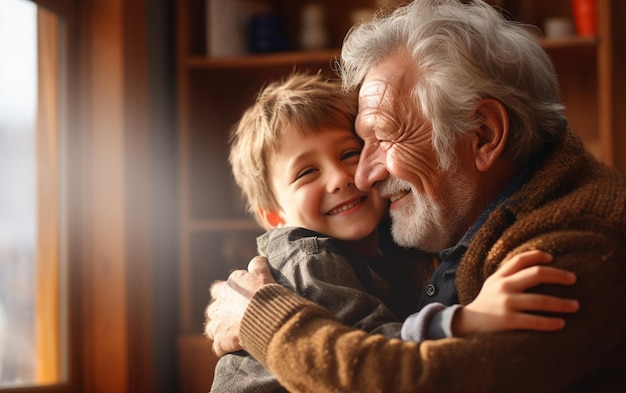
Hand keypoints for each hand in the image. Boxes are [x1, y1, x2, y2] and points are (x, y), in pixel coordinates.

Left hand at [204, 256, 275, 355]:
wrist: (265, 314)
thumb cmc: (264, 292)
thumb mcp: (263, 272)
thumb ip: (257, 264)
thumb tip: (257, 260)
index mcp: (227, 288)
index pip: (218, 289)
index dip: (226, 293)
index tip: (237, 298)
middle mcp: (219, 305)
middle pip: (212, 308)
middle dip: (220, 312)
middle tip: (233, 316)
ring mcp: (218, 324)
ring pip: (210, 328)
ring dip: (218, 330)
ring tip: (229, 333)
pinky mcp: (221, 341)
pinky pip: (218, 347)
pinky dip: (223, 347)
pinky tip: (230, 348)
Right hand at [452, 250, 578, 335]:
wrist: (466, 323)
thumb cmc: (486, 303)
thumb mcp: (492, 284)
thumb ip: (508, 275)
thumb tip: (537, 267)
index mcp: (500, 276)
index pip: (520, 259)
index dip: (538, 255)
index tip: (553, 258)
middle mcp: (503, 286)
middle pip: (536, 274)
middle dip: (558, 275)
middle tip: (573, 279)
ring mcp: (506, 303)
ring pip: (540, 300)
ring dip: (561, 303)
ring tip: (575, 305)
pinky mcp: (508, 321)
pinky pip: (534, 321)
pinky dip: (550, 322)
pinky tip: (561, 323)